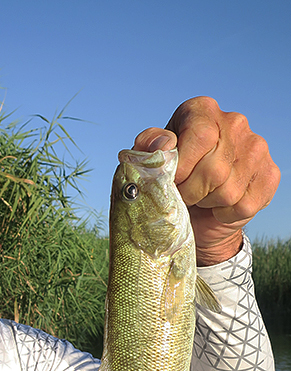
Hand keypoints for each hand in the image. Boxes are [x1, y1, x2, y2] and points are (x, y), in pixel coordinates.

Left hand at [133, 97, 280, 265]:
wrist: (196, 211)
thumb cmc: (170, 180)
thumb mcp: (149, 162)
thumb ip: (147, 147)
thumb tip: (164, 145)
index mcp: (202, 111)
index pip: (200, 135)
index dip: (183, 167)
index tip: (172, 180)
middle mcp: (235, 122)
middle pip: (214, 169)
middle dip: (191, 191)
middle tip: (184, 193)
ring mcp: (256, 148)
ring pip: (228, 191)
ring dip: (208, 203)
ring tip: (201, 197)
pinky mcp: (269, 175)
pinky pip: (244, 205)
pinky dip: (225, 214)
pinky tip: (218, 205)